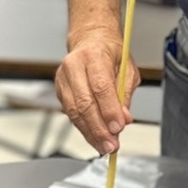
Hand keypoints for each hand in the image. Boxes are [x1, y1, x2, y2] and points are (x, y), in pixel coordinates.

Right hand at [54, 26, 137, 154]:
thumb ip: (125, 94)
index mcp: (94, 55)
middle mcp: (74, 65)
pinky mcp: (59, 89)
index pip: (100, 86)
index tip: (118, 127)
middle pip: (84, 102)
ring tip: (104, 147)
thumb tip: (123, 119)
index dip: (109, 110)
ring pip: (74, 111)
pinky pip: (70, 113)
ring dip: (90, 133)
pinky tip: (94, 138)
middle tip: (111, 144)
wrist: (91, 41)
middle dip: (99, 128)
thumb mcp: (127, 69)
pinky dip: (83, 128)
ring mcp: (63, 78)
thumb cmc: (110, 54)